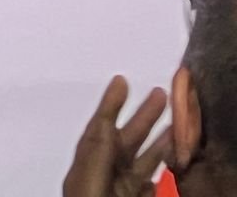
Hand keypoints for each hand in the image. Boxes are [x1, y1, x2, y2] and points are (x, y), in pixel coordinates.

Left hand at [63, 76, 171, 196]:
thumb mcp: (92, 171)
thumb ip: (103, 135)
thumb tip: (118, 84)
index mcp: (87, 165)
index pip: (101, 127)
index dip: (111, 102)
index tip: (122, 78)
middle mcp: (103, 176)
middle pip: (126, 142)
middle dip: (144, 118)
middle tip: (162, 93)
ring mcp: (119, 192)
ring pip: (142, 165)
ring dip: (160, 145)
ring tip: (178, 126)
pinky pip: (149, 189)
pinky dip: (161, 176)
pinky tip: (174, 165)